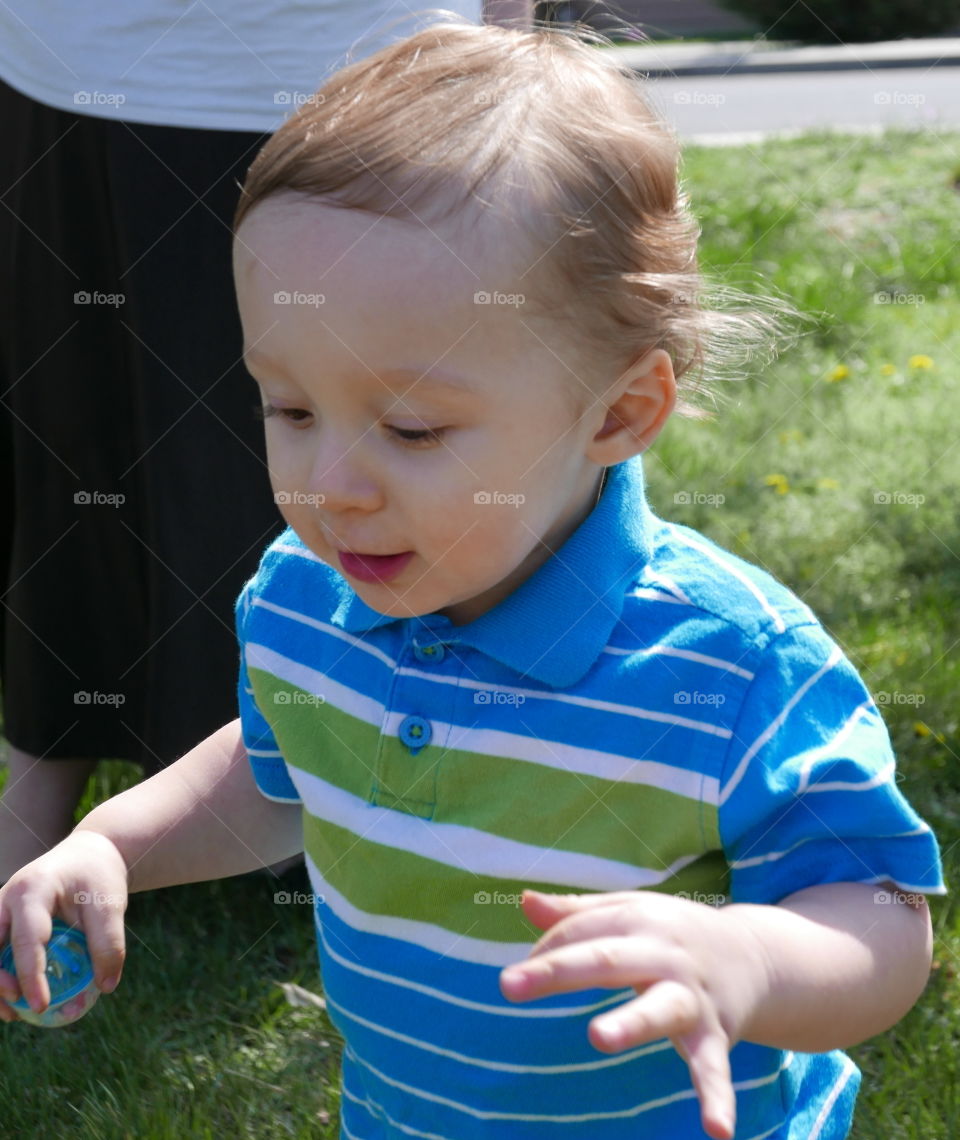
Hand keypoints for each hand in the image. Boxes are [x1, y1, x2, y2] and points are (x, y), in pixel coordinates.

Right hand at [0, 829, 128, 1020]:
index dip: (31, 975)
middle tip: (19, 1006)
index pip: (27, 938)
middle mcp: (7, 898)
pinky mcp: (2, 921)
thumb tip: (106, 986)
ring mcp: (1, 909)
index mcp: (33, 889)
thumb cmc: (98, 877)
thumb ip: (109, 943)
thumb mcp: (111, 904)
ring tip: (13, 1012)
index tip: (42, 1005)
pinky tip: (15, 999)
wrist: (90, 854)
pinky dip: (0, 974)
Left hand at [499, 889, 769, 1139]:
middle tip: (508, 985)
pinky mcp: (714, 1034)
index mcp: (636, 920)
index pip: (580, 933)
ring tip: (598, 1037)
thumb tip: (524, 901)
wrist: (753, 953)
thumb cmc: (672, 933)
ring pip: (659, 1008)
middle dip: (558, 971)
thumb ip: (577, 911)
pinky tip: (715, 1131)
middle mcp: (663, 953)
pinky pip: (713, 1068)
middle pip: (606, 959)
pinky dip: (717, 1099)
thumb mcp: (628, 912)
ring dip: (631, 1023)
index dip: (545, 952)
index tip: (517, 978)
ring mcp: (690, 995)